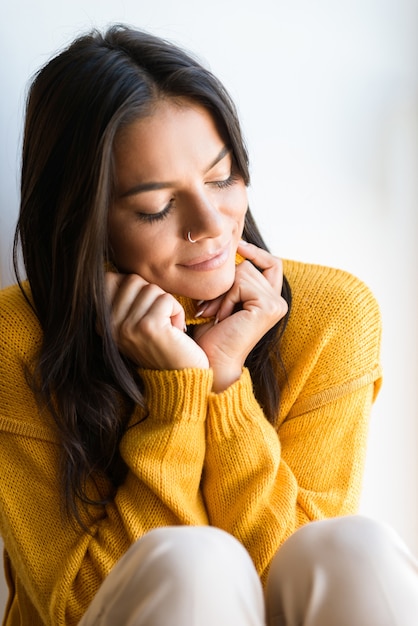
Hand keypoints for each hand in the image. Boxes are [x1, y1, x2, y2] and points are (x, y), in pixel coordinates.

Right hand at [105, 272, 208, 370]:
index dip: (134, 288)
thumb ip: (123, 297)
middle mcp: (109, 325)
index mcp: (102, 322)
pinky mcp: (147, 327)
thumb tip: (113, 271)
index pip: (110, 279)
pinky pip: (166, 299)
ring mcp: (126, 326)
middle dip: (153, 296)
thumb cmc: (162, 345)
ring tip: (167, 329)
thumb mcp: (134, 321)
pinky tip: (175, 332)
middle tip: (158, 321)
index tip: (144, 310)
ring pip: (151, 289)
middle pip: (133, 281)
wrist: (179, 378)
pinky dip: (177, 312)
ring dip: (167, 306)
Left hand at [193, 241, 287, 391]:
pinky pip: (241, 283)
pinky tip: (222, 318)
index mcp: (271, 300)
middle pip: (250, 265)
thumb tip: (231, 248)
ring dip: (222, 292)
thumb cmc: (212, 335)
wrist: (212, 362)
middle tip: (209, 308)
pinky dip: (225, 298)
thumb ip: (234, 280)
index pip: (272, 263)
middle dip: (224, 282)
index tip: (238, 245)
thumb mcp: (224, 299)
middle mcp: (279, 302)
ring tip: (215, 315)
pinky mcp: (269, 307)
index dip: (256, 252)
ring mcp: (277, 305)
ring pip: (243, 271)